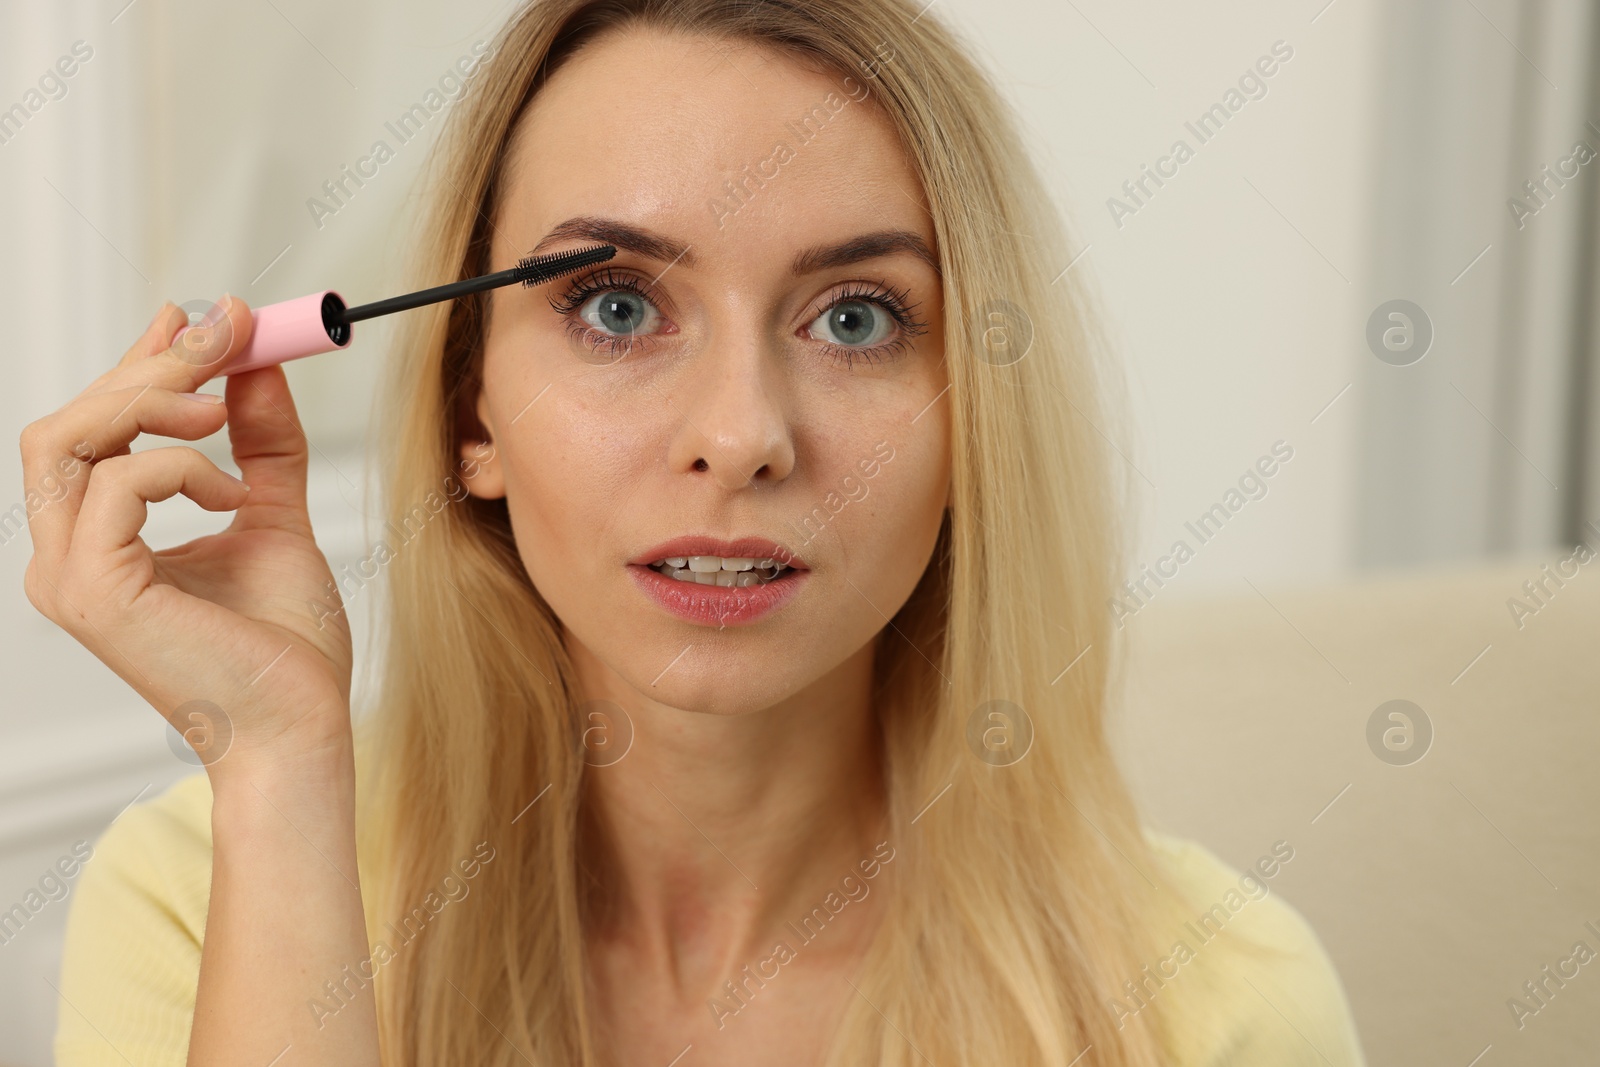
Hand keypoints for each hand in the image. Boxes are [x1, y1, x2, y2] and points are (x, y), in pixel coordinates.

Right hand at [18, 297, 353, 782]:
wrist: (301, 724)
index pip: (92, 431)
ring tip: (223, 410)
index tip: (194, 317)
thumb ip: (261, 447)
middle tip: (224, 329)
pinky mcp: (94, 593)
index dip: (136, 364)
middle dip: (148, 364)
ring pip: (69, 441)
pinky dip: (176, 467)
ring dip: (153, 401)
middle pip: (70, 422)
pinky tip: (230, 492)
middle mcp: (66, 557)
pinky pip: (115, 486)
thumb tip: (255, 367)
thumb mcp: (273, 518)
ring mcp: (69, 577)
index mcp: (98, 542)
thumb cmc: (286, 644)